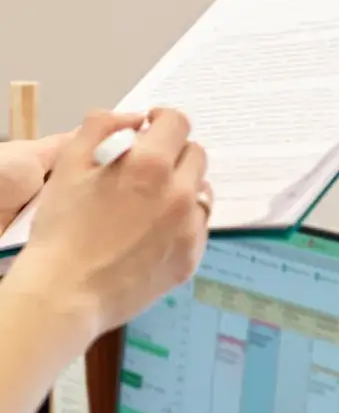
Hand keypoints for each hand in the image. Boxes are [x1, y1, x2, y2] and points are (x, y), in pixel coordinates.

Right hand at [10, 109, 210, 338]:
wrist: (64, 293)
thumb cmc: (62, 228)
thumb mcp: (68, 163)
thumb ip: (101, 126)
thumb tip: (133, 119)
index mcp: (151, 164)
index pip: (178, 123)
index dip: (163, 120)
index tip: (151, 128)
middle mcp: (179, 192)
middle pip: (195, 154)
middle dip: (174, 153)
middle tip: (149, 168)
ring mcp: (189, 227)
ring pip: (202, 190)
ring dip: (184, 186)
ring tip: (154, 201)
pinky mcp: (190, 258)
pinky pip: (199, 226)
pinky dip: (184, 221)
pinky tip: (156, 231)